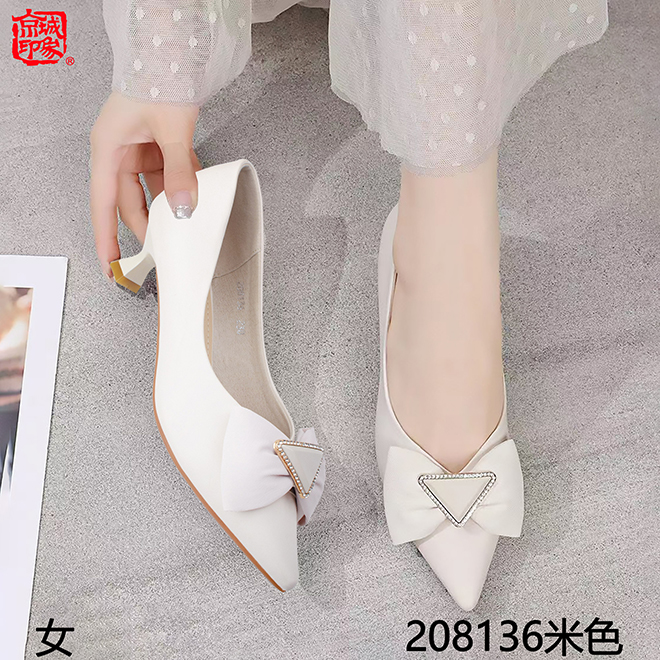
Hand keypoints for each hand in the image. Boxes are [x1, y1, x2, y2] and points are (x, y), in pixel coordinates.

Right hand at [90, 92, 199, 278]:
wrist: (173, 52)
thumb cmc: (158, 78)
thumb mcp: (172, 131)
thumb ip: (179, 172)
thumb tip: (182, 208)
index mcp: (108, 149)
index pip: (103, 205)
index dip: (107, 238)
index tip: (112, 266)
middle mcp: (119, 152)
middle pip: (129, 202)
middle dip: (147, 226)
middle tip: (162, 251)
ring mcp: (139, 149)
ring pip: (150, 191)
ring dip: (167, 206)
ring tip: (182, 227)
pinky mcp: (156, 147)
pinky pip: (166, 175)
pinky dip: (180, 186)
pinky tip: (193, 195)